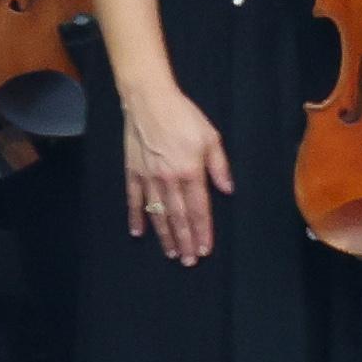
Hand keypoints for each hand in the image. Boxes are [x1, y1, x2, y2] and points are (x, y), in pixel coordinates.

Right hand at [119, 72, 231, 263]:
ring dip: (165, 235)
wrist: (149, 100)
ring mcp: (149, 177)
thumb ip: (219, 166)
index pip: (199, 209)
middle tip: (188, 261)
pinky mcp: (133, 171)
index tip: (204, 250)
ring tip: (171, 253)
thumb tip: (228, 191)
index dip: (203, 231)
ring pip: (158, 213)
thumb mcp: (210, 137)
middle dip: (185, 241)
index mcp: (190, 172)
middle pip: (178, 217)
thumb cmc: (183, 115)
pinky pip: (134, 199)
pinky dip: (136, 216)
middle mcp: (169, 179)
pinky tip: (139, 232)